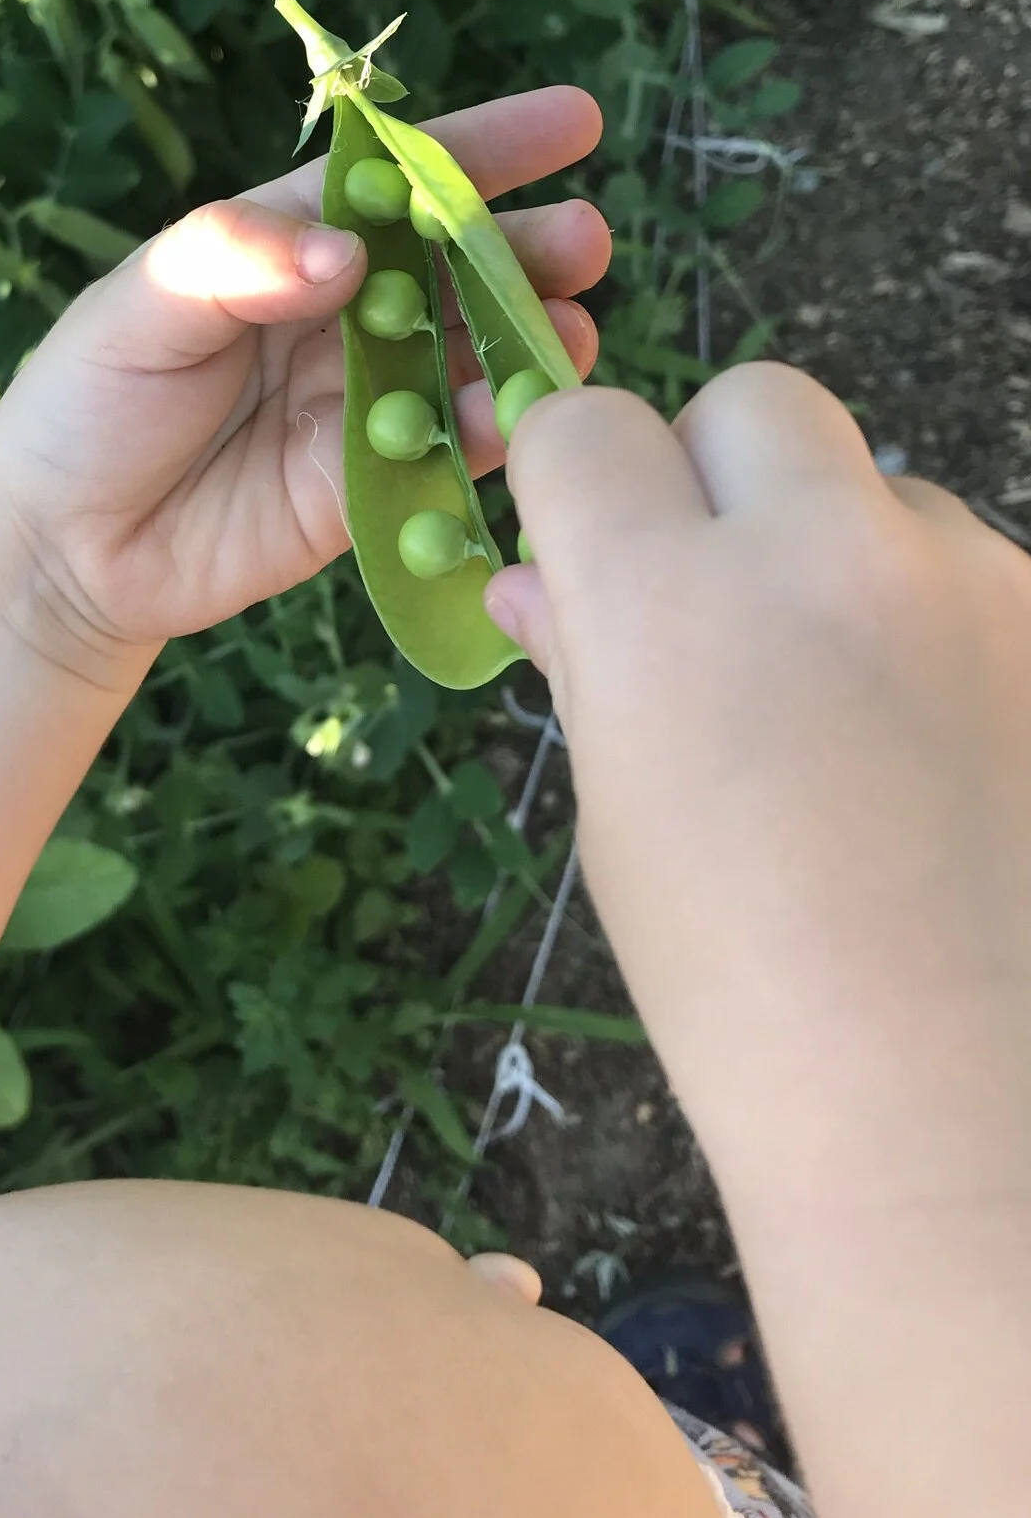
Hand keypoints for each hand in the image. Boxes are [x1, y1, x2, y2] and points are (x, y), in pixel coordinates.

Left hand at [0, 89, 606, 677]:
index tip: (575, 122)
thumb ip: (236, 261)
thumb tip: (348, 253)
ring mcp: (363, 406)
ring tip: (571, 339)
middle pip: (456, 272)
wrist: (60, 545)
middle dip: (525, 253)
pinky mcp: (368, 493)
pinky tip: (515, 424)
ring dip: (525, 347)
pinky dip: (487, 441)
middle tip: (585, 243)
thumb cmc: (87, 399)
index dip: (486, 150)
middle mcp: (344, 320)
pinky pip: (443, 460)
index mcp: (292, 246)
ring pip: (468, 364)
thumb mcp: (141, 304)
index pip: (399, 182)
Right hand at [482, 363, 1030, 1199]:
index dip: (575, 478)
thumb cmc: (747, 990)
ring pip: (886, 494)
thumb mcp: (624, 820)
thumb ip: (586, 663)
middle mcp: (824, 548)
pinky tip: (952, 755)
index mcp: (667, 599)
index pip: (589, 425)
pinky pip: (979, 574)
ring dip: (851, 559)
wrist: (962, 1117)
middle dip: (719, 472)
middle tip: (724, 600)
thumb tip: (537, 580)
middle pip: (756, 401)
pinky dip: (946, 626)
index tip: (588, 544)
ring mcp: (974, 578)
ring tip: (864, 722)